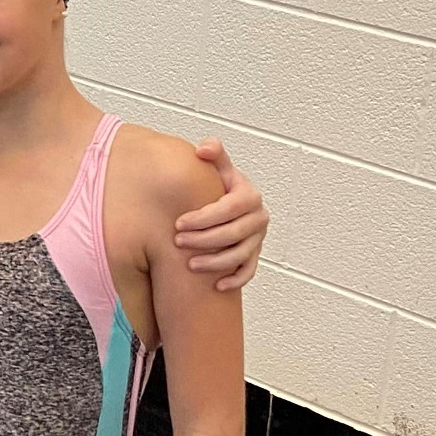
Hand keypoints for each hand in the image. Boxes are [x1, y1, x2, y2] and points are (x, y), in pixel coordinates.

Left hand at [176, 138, 268, 290]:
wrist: (225, 206)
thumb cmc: (217, 186)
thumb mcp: (217, 168)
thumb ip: (213, 154)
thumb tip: (203, 149)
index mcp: (249, 196)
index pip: (230, 208)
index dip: (204, 217)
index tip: (179, 222)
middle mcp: (258, 217)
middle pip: (234, 233)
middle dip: (205, 239)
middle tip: (177, 242)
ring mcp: (257, 238)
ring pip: (240, 255)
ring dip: (215, 262)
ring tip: (190, 265)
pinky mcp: (254, 255)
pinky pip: (248, 271)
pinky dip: (235, 279)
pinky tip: (216, 287)